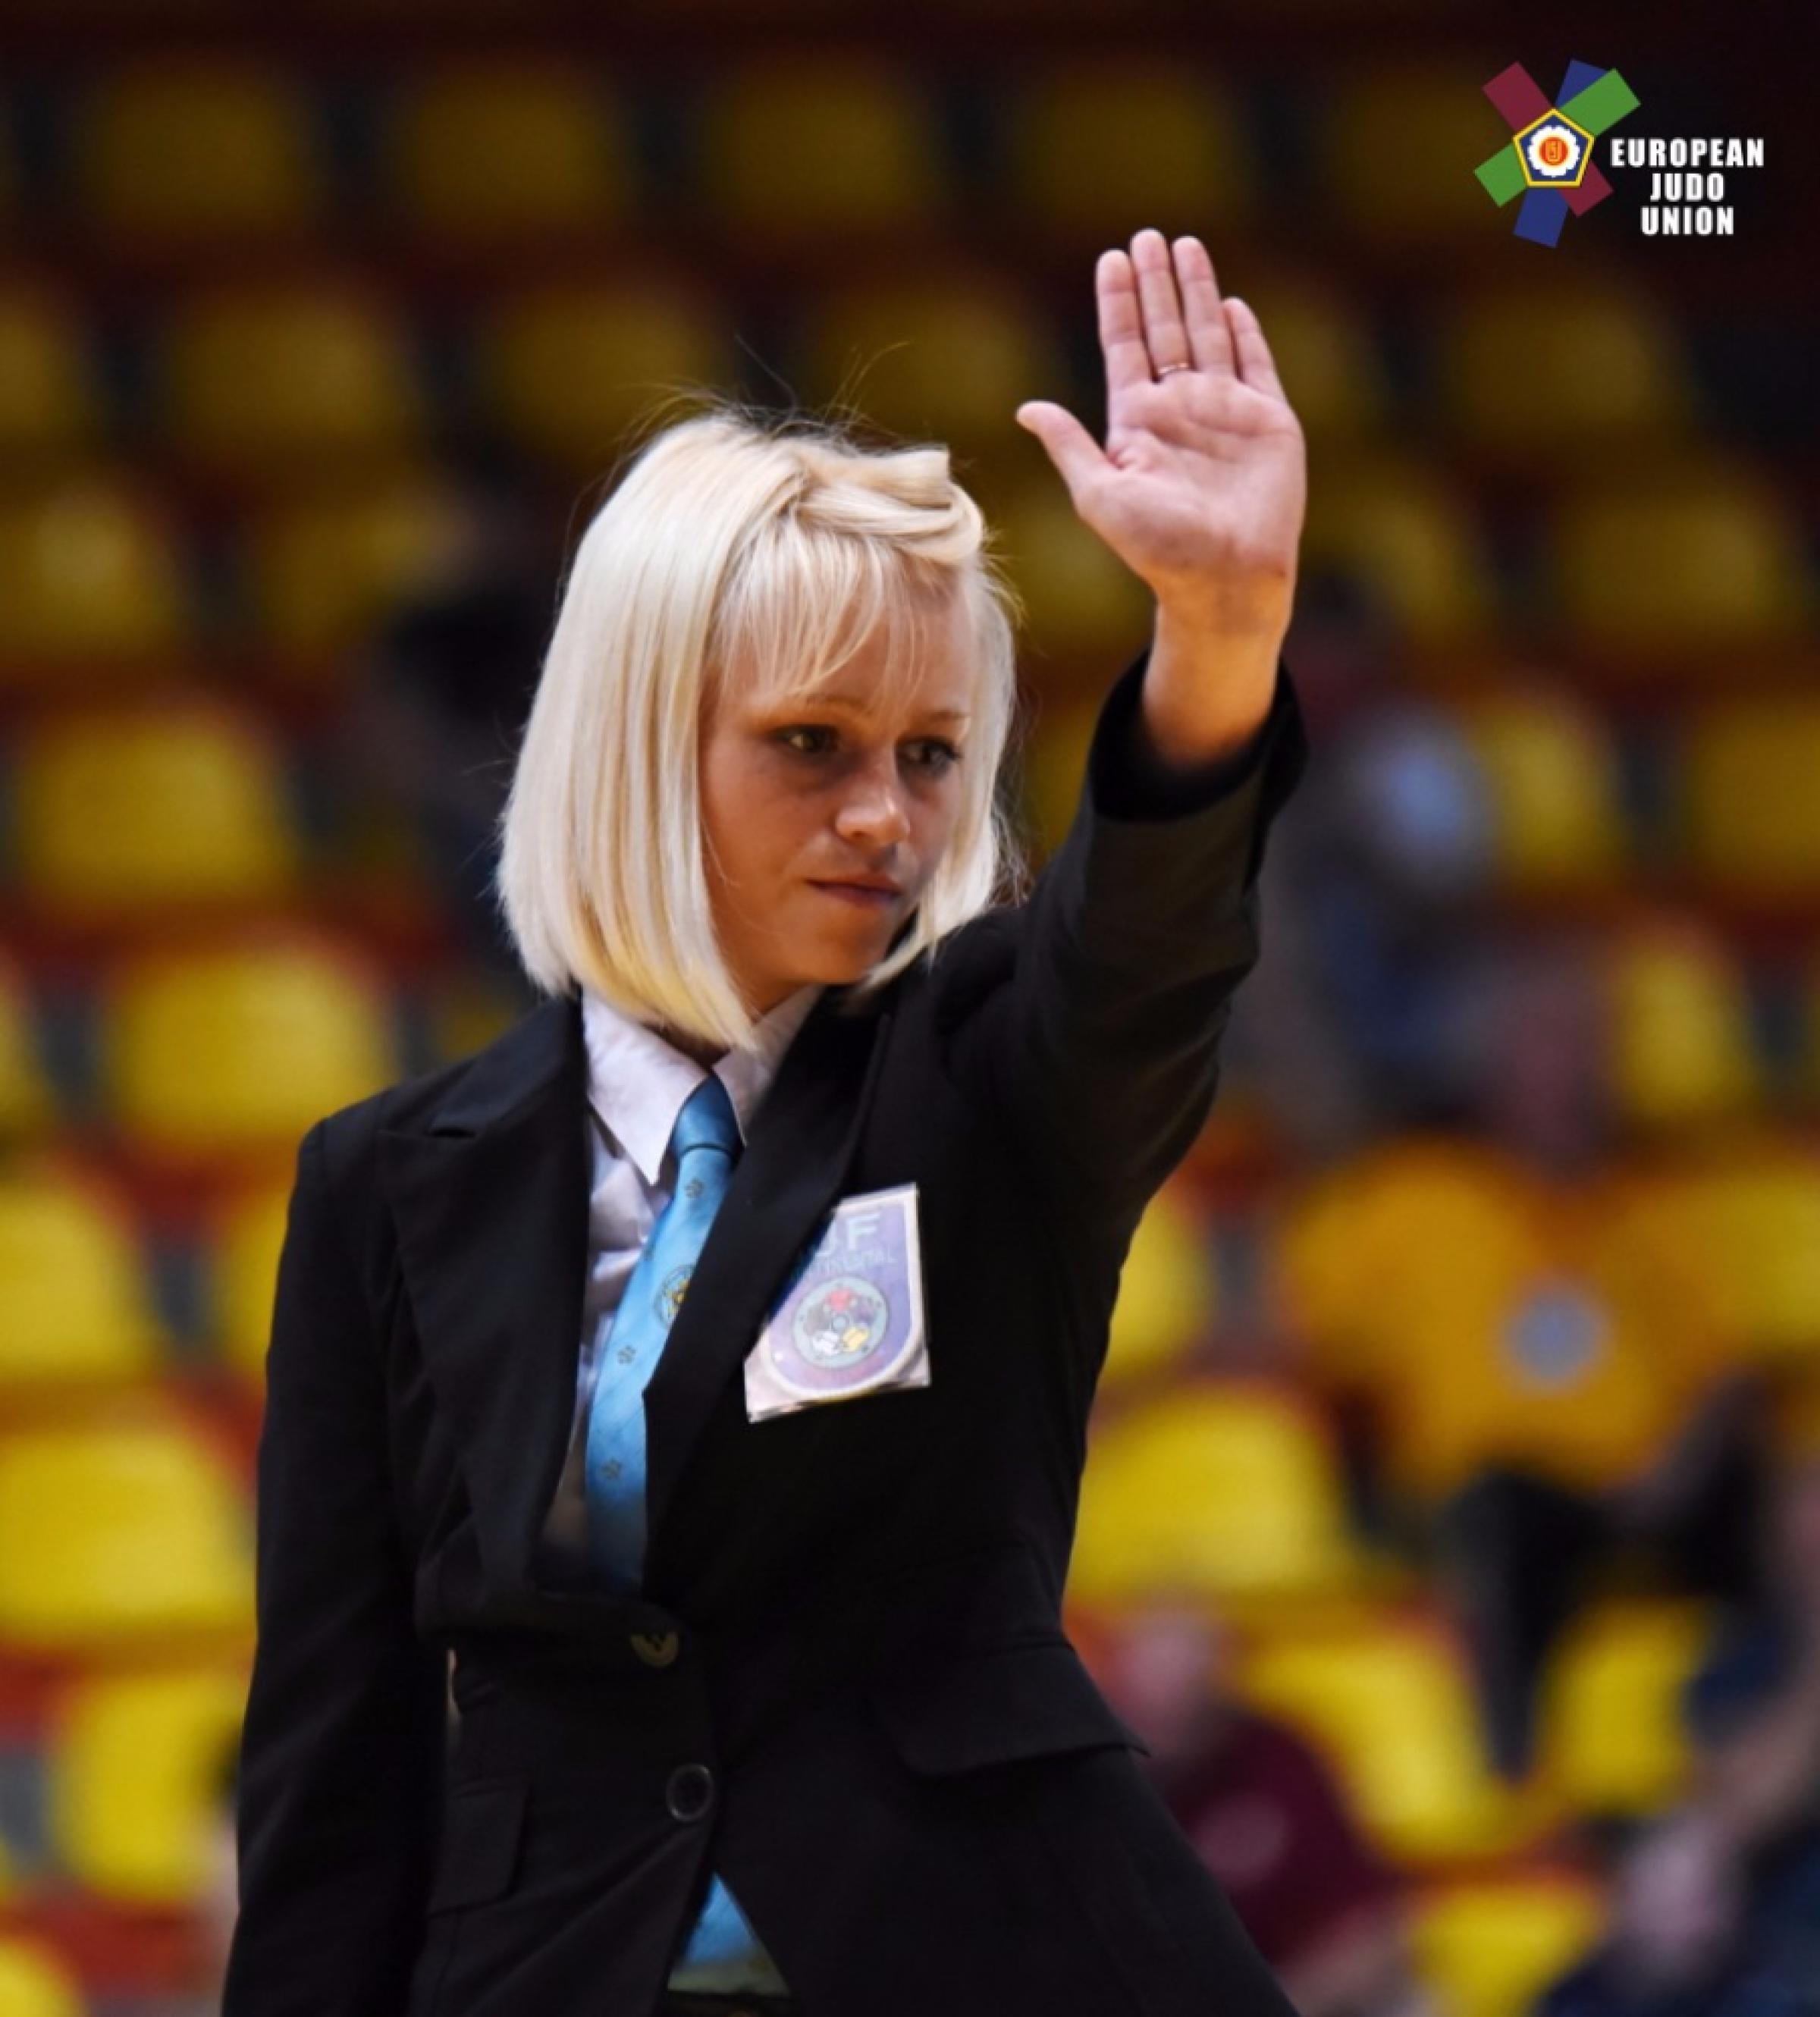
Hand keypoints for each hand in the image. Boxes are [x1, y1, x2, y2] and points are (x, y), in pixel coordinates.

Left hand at [1015, 228, 1305, 645]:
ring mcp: (1226, 414)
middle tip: (1145, 236)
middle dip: (1155, 284)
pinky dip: (1245, 334)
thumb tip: (1026, 409)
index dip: (1119, 304)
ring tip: (1184, 245)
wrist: (1226, 577)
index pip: (1125, 348)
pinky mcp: (1269, 423)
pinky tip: (1232, 303)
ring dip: (1196, 291)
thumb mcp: (1101, 496)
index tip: (1111, 259)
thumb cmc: (1159, 548)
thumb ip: (1070, 447)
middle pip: (1164, 331)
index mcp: (1137, 425)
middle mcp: (1180, 412)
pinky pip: (1255, 366)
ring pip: (1207, 336)